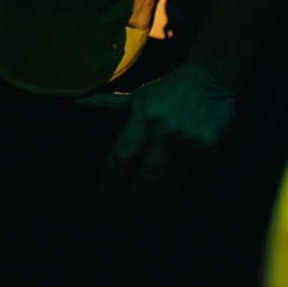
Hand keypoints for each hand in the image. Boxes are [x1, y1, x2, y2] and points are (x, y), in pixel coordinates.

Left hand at [85, 58, 238, 213]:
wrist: (210, 77)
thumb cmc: (169, 88)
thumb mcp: (139, 95)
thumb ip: (108, 105)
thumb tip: (76, 105)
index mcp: (143, 118)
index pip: (121, 155)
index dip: (110, 176)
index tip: (104, 191)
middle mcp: (165, 132)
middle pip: (146, 175)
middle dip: (134, 196)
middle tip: (126, 207)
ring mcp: (188, 141)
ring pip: (172, 181)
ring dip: (162, 200)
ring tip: (156, 209)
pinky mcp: (209, 146)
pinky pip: (195, 175)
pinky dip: (187, 187)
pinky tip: (180, 194)